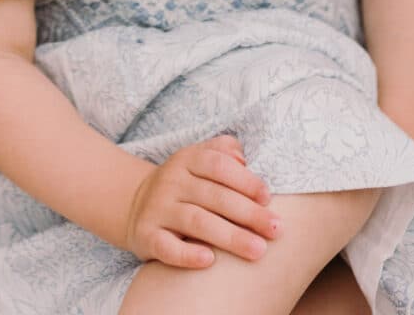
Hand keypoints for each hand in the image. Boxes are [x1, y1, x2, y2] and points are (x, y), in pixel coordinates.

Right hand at [124, 135, 280, 268]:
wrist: (136, 203)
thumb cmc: (185, 183)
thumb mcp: (199, 157)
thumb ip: (224, 151)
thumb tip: (244, 161)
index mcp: (187, 159)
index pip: (218, 165)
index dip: (245, 180)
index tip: (268, 199)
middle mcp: (172, 181)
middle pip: (214, 196)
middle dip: (248, 214)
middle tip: (276, 230)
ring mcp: (158, 208)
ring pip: (196, 221)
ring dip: (230, 237)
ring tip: (258, 250)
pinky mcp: (147, 236)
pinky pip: (167, 247)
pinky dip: (187, 255)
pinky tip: (209, 261)